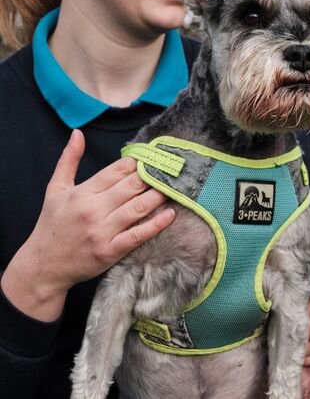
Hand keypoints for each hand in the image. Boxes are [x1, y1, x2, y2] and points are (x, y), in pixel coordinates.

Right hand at [0, 130, 173, 320]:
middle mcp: (93, 210)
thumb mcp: (55, 189)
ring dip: (160, 196)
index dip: (138, 163)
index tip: (152, 158)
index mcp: (82, 193)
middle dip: (153, 176)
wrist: (43, 265)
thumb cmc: (51, 224)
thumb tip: (78, 133)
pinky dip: (157, 224)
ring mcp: (102, 231)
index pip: (117, 171)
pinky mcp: (111, 251)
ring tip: (176, 187)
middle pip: (132, 186)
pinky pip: (139, 235)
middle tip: (170, 170)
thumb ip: (68, 160)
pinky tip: (171, 214)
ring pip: (139, 207)